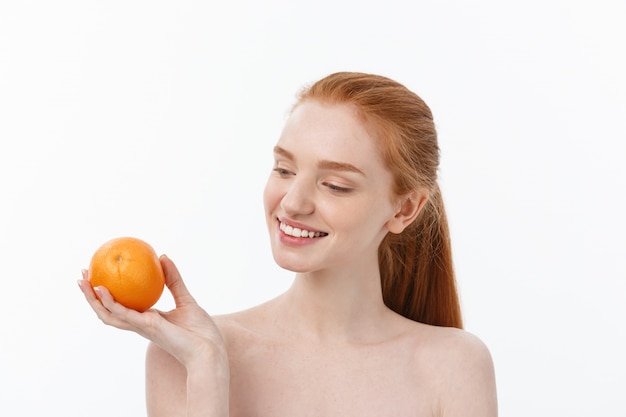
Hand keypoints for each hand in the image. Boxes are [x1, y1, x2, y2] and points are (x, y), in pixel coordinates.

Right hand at [78, 255, 226, 367]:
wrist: (209, 351)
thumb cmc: (200, 332)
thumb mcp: (186, 299)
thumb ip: (173, 279)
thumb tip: (163, 256)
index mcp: (147, 319)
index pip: (121, 306)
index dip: (107, 294)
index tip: (99, 276)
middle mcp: (140, 324)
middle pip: (107, 312)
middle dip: (92, 297)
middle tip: (82, 277)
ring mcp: (141, 327)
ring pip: (109, 315)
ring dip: (93, 300)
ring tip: (83, 282)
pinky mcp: (147, 327)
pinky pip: (125, 314)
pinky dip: (111, 303)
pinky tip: (103, 290)